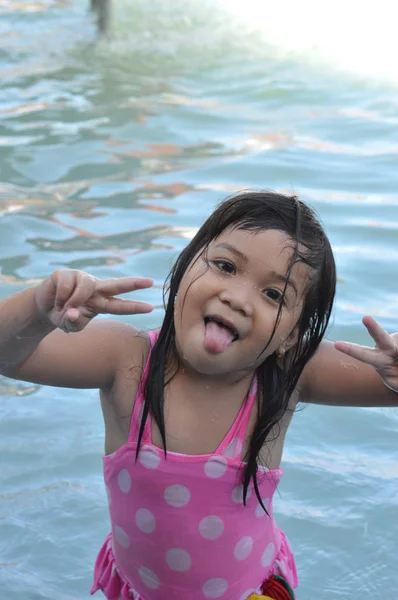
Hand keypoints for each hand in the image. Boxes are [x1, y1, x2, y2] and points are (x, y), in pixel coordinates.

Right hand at [35, 269, 152, 332]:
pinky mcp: (67, 273)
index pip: (120, 306)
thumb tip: (73, 312)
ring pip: (85, 287)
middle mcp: (96, 289)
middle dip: (134, 283)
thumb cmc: (63, 316)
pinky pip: (66, 287)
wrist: (45, 307)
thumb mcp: (69, 325)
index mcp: (101, 303)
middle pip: (117, 285)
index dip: (135, 307)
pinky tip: (57, 299)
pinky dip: (60, 298)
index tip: (151, 308)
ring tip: (64, 308)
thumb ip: (74, 322)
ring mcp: (83, 278)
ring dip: (73, 301)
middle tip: (150, 282)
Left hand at [335, 316, 397, 392]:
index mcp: (379, 360)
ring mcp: (396, 340)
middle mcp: (387, 348)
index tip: (336, 344)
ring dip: (391, 346)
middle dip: (373, 328)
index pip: (364, 355)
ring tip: (397, 361)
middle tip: (365, 318)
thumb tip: (395, 363)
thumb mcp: (396, 383)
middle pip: (381, 337)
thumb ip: (396, 380)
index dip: (351, 350)